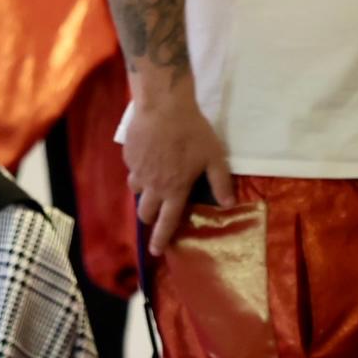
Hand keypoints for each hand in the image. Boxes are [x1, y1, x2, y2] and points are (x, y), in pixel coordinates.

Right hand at [125, 79, 236, 258]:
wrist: (163, 106)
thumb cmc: (192, 132)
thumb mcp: (214, 157)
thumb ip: (221, 182)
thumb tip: (228, 204)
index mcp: (175, 189)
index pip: (167, 222)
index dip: (161, 238)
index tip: (156, 251)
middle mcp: (153, 186)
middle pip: (145, 212)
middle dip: (150, 218)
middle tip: (156, 215)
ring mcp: (138, 171)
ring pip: (135, 192)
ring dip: (143, 194)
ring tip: (152, 185)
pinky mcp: (128, 156)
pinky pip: (132, 170)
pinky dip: (139, 171)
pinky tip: (148, 159)